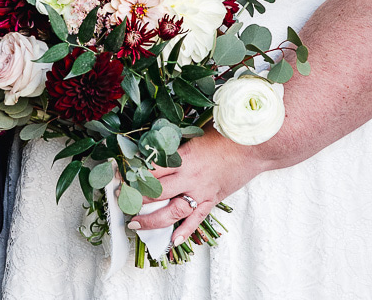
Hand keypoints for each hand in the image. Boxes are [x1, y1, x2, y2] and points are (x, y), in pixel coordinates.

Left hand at [127, 129, 262, 246]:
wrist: (253, 145)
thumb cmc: (225, 133)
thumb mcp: (194, 132)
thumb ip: (176, 141)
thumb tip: (155, 144)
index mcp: (182, 156)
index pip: (151, 168)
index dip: (133, 173)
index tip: (118, 176)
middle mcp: (189, 176)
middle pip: (156, 192)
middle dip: (136, 198)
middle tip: (121, 202)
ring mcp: (201, 191)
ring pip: (172, 211)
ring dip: (153, 219)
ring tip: (136, 224)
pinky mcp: (212, 200)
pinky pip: (196, 219)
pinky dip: (185, 231)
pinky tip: (173, 241)